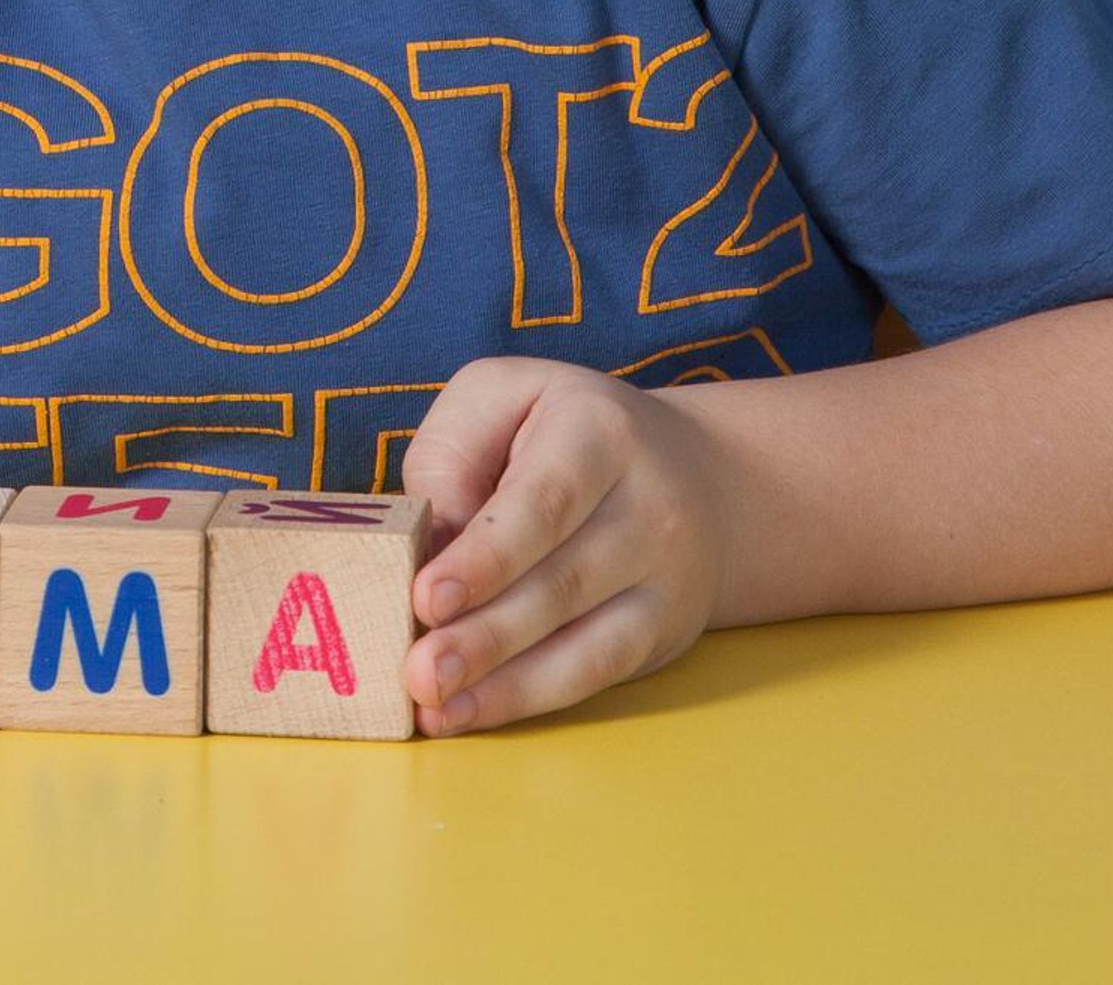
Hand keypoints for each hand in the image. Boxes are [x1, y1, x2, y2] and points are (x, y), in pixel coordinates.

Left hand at [397, 356, 734, 735]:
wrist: (693, 471)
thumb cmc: (559, 430)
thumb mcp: (499, 400)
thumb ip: (452, 459)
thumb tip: (426, 550)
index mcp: (600, 432)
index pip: (545, 501)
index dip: (488, 557)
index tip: (428, 598)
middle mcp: (649, 506)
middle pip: (564, 582)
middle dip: (486, 636)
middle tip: (420, 672)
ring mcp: (666, 577)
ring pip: (587, 643)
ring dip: (505, 685)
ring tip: (435, 709)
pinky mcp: (664, 632)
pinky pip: (596, 675)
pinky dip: (528, 699)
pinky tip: (470, 712)